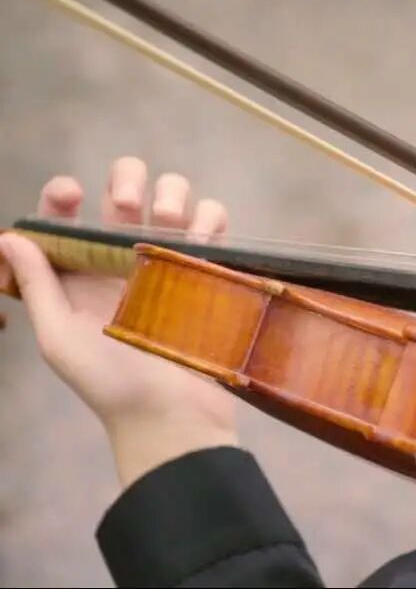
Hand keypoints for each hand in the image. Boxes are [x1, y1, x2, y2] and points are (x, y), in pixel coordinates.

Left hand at [0, 157, 237, 488]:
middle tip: (130, 204)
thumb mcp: (60, 340)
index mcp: (81, 273)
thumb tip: (10, 235)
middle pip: (126, 192)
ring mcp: (171, 263)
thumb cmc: (111, 384)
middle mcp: (123, 261)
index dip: (63, 196)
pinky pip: (214, 225)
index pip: (67, 217)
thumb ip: (37, 286)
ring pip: (175, 199)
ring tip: (169, 221)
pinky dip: (210, 218)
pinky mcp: (209, 272)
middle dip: (127, 181)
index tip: (73, 193)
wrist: (173, 416)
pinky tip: (202, 237)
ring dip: (172, 195)